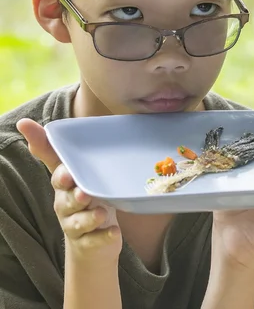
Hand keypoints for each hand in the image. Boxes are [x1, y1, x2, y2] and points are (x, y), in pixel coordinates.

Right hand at [16, 118, 122, 263]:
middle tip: (84, 193)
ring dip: (90, 217)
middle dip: (74, 197)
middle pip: (66, 201)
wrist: (92, 240)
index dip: (62, 175)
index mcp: (64, 185)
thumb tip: (27, 122)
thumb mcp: (75, 171)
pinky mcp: (88, 243)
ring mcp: (75, 225)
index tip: (67, 173)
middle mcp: (65, 205)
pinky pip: (93, 241)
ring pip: (78, 222)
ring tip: (102, 213)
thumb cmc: (85, 196)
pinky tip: (114, 232)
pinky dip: (104, 237)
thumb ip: (56, 149)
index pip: (58, 177)